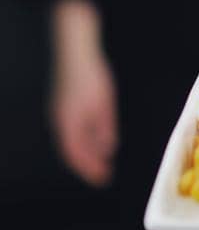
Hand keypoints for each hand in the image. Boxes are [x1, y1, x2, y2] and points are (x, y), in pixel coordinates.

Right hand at [50, 45, 118, 186]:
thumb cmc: (90, 76)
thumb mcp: (103, 103)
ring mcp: (59, 113)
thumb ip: (105, 127)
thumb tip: (108, 148)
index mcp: (68, 125)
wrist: (75, 50)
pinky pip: (72, 130)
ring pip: (71, 141)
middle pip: (72, 151)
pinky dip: (84, 138)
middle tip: (104, 173)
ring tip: (102, 159)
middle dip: (88, 164)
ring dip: (86, 152)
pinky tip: (97, 137)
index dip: (89, 170)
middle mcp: (60, 122)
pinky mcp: (63, 104)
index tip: (103, 179)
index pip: (77, 156)